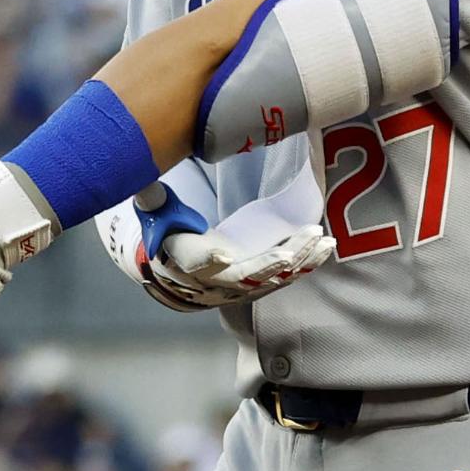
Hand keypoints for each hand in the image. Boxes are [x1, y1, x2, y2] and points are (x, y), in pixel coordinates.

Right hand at [94, 183, 334, 312]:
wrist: (184, 268)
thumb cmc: (171, 234)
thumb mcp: (158, 217)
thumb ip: (153, 201)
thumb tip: (143, 183)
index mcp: (186, 261)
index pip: (194, 263)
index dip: (207, 260)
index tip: (222, 254)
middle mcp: (214, 280)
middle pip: (242, 277)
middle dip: (266, 266)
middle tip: (290, 254)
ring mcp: (240, 286)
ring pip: (272, 278)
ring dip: (298, 261)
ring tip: (321, 241)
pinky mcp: (261, 283)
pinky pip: (287, 276)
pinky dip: (308, 263)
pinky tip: (326, 246)